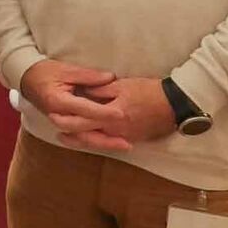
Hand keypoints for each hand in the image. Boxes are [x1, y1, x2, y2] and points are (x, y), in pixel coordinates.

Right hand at [18, 58, 119, 135]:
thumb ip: (88, 75)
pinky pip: (80, 137)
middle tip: (127, 142)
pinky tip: (110, 143)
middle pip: (84, 132)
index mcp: (57, 100)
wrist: (26, 79)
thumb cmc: (44, 72)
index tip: (122, 114)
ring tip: (124, 146)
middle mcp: (58, 115)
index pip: (84, 109)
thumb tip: (111, 77)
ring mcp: (59, 122)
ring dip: (104, 144)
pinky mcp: (63, 124)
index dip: (103, 113)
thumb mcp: (66, 69)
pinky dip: (95, 141)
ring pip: (83, 139)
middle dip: (106, 138)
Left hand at [59, 76, 176, 152]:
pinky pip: (109, 142)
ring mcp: (125, 137)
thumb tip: (84, 91)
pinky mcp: (132, 138)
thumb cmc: (149, 91)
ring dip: (80, 140)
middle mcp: (116, 130)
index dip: (67, 118)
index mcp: (112, 115)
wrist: (175, 104)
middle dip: (70, 133)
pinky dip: (96, 141)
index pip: (84, 119)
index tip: (52, 114)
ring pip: (97, 141)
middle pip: (87, 135)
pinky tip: (88, 138)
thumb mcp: (123, 85)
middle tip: (55, 130)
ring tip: (65, 137)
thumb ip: (101, 89)